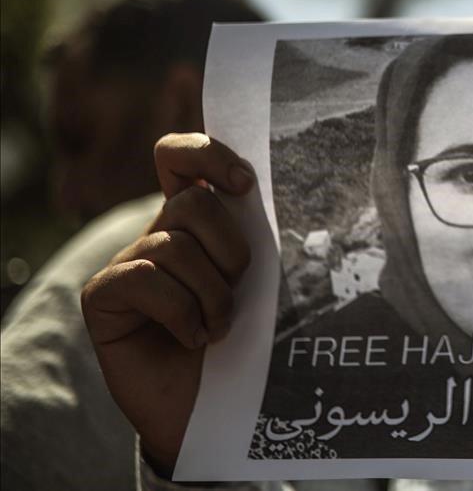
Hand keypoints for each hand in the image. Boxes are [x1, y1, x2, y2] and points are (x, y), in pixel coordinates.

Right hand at [81, 133, 254, 473]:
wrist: (220, 407)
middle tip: (239, 290)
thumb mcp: (265, 283)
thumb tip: (279, 193)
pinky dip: (181, 314)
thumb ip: (264, 238)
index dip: (206, 153)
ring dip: (212, 294)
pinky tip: (192, 339)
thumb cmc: (250, 342)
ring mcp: (128, 264)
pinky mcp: (103, 297)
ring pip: (174, 246)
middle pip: (193, 201)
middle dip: (231, 249)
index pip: (180, 156)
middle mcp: (159, 235)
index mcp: (198, 223)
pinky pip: (144, 279)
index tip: (244, 185)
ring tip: (220, 328)